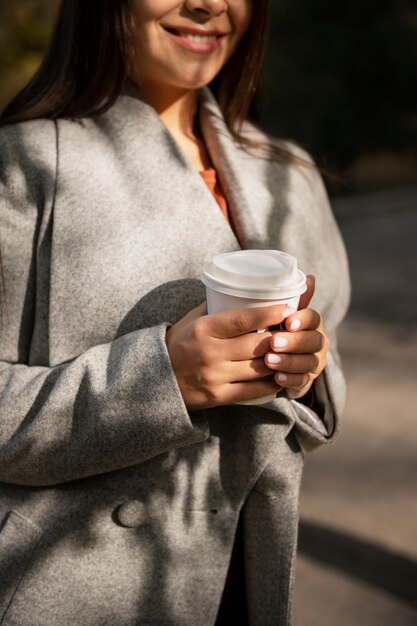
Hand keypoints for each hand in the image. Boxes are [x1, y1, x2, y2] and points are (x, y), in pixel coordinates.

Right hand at [165, 303, 296, 409]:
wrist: (156, 379)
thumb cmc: (180, 343)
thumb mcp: (193, 320)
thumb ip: (217, 307)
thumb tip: (248, 290)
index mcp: (204, 329)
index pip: (243, 319)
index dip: (269, 314)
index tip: (288, 309)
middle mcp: (210, 352)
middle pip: (257, 345)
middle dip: (282, 338)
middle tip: (297, 332)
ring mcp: (215, 376)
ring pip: (259, 368)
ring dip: (280, 361)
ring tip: (293, 353)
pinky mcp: (218, 396)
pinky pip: (254, 391)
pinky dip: (271, 383)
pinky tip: (281, 375)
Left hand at [264, 275, 328, 399]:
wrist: (277, 359)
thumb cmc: (277, 329)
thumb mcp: (280, 314)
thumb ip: (292, 298)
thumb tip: (309, 276)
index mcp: (312, 323)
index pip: (313, 318)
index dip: (302, 320)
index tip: (288, 321)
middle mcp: (317, 342)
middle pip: (313, 341)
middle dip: (293, 342)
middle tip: (273, 342)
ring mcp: (314, 363)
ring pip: (308, 363)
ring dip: (289, 361)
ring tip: (269, 360)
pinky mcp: (306, 382)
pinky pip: (302, 382)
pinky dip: (290, 380)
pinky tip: (277, 378)